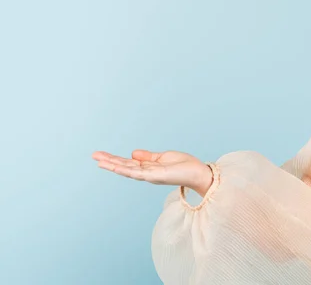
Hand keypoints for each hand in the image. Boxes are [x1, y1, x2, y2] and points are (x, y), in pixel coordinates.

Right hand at [92, 149, 213, 196]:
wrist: (198, 172)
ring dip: (112, 166)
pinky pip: (137, 173)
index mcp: (148, 168)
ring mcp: (149, 175)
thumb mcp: (162, 157)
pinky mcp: (154, 176)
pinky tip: (115, 167)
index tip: (100, 154)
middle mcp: (146, 173)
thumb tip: (132, 153)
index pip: (127, 163)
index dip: (114, 159)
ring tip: (98, 161)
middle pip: (124, 166)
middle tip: (93, 155)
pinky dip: (125, 170)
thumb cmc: (184, 165)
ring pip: (127, 170)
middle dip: (109, 161)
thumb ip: (147, 157)